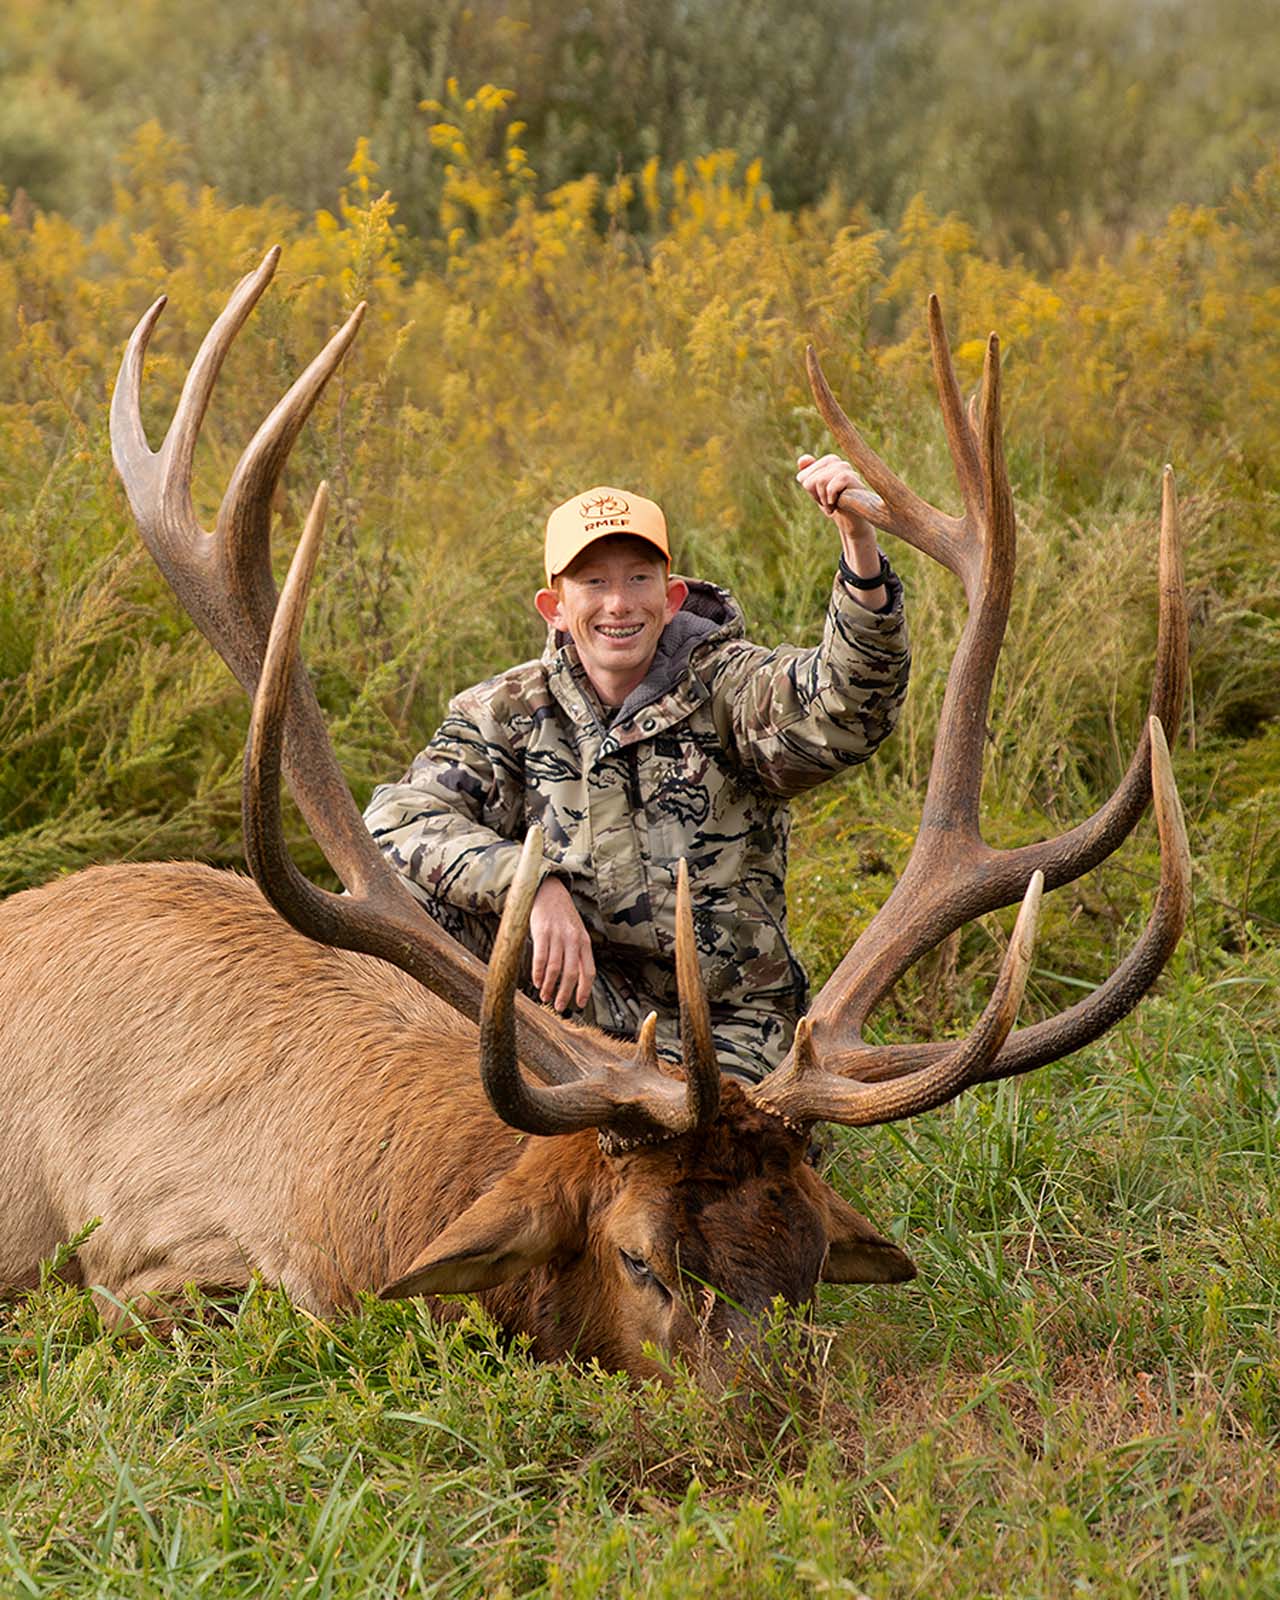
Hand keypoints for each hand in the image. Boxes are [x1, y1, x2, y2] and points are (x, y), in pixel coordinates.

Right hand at [529, 877, 595, 1012]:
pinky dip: (537, 973)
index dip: (584, 990)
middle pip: (571, 974)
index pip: (588, 971)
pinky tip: (536, 982)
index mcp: (585, 942)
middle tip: (559, 1006)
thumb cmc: (563, 916)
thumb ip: (577, 954)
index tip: (579, 1004)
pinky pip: (540, 958)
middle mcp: (573, 940)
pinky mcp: (542, 932)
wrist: (549, 891)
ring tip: (544, 996)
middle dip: (564, 994)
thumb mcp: (577, 933)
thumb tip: (576, 981)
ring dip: (549, 986)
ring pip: (555, 968)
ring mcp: (558, 936)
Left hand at [796, 453, 886, 608]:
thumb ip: (810, 478)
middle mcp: (848, 470)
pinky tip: (834, 507)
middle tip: (823, 506)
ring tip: (829, 507)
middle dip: (812, 490)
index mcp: (837, 467)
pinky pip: (841, 478)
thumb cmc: (840, 515)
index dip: (807, 482)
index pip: (810, 466)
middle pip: (816, 470)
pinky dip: (831, 494)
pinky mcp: (862, 493)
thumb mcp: (819, 498)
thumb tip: (801, 458)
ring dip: (821, 495)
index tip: (816, 500)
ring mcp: (856, 480)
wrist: (859, 535)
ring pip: (826, 474)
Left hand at [796, 453, 876, 540]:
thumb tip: (802, 459)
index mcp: (827, 461)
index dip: (810, 492)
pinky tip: (839, 505)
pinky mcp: (852, 478)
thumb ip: (806, 475)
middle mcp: (837, 461)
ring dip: (824, 500)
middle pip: (810, 480)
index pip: (803, 477)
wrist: (852, 519)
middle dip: (817, 496)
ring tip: (834, 503)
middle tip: (829, 501)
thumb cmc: (834, 503)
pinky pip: (830, 488)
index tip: (822, 496)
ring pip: (820, 482)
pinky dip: (831, 501)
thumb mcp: (815, 491)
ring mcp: (845, 468)